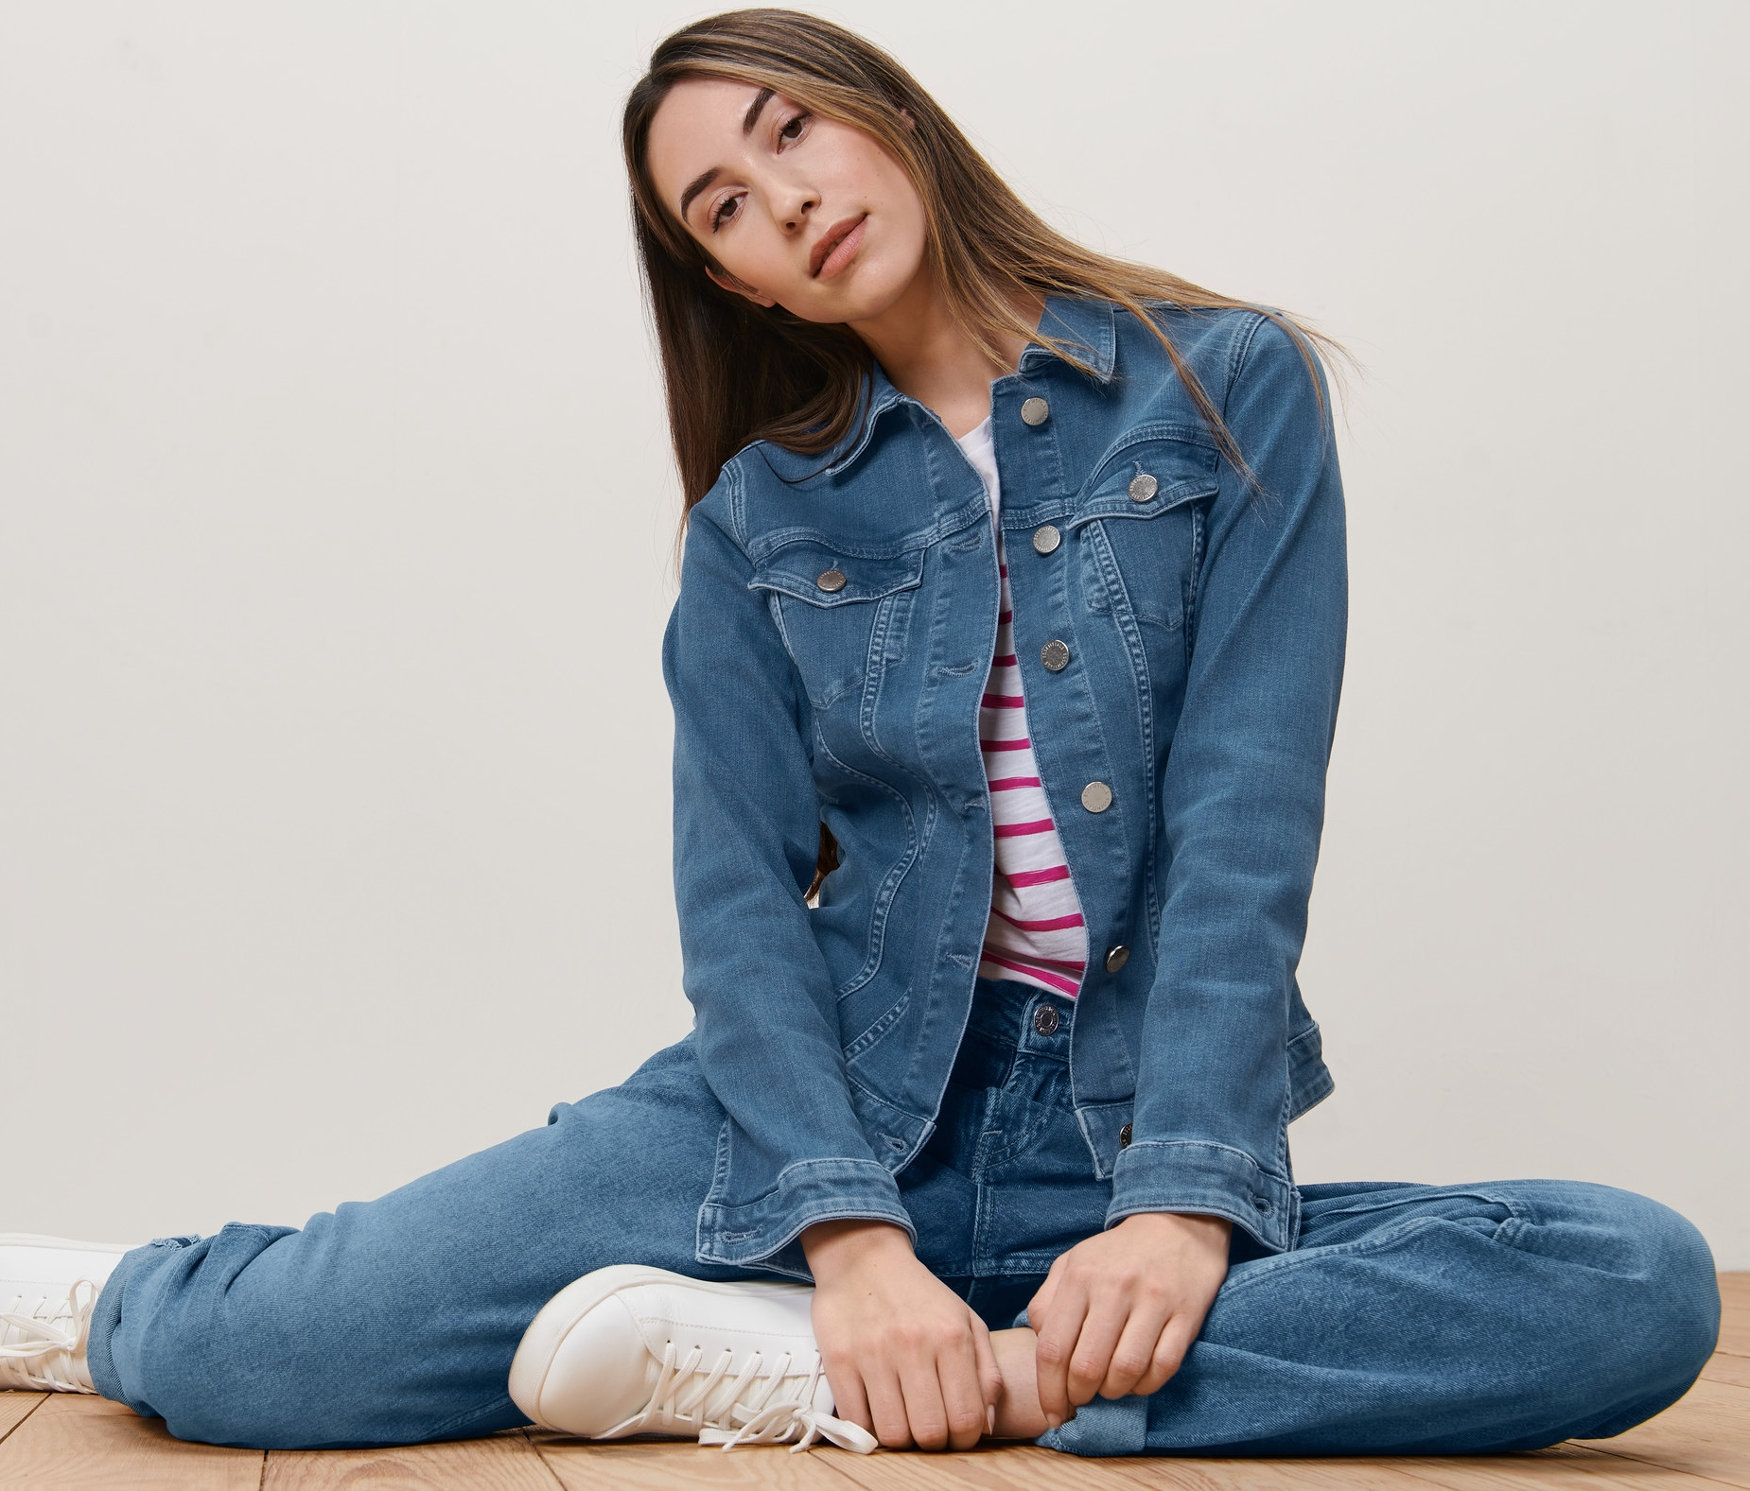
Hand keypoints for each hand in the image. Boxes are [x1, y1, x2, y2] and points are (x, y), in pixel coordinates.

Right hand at [802, 1219, 1002, 1449]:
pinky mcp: (839, 1358)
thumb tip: (985, 1424)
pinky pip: (855, 1420)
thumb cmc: (920, 1296)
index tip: (955, 1435)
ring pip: (892, 1432)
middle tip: (927, 1428)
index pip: (965, 1418)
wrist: (863, 1258)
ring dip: (899, 1437)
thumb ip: (986, 1372)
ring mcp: (873, 1352)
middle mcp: (914, 1344)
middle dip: (932, 1443)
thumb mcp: (966, 1320)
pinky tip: (875, 1410)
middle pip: (929, 1432)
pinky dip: (867, 1426)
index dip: (963, 1440)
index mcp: (952, 1336)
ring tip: (901, 1419)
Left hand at [1028, 1211, 1230, 1427]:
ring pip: (1125, 1372)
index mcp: (1080, 1276)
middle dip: (1078, 1396)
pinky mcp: (1186, 1315)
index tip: (1051, 1412)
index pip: (1052, 1348)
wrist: (1177, 1224)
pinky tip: (1137, 1380)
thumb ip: (1048, 1301)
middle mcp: (1114, 1288)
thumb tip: (1039, 1344)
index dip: (1048, 1389)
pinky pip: (1163, 1368)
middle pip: (1087, 1366)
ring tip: (1108, 1387)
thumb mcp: (1072, 1263)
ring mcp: (1153, 1301)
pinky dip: (1146, 1386)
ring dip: (1112, 1393)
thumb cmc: (1116, 1254)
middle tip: (1080, 1399)